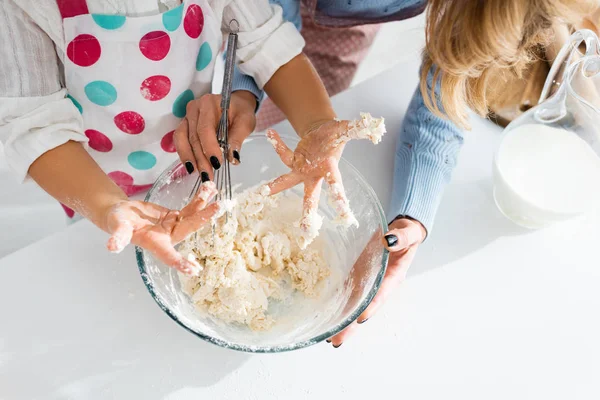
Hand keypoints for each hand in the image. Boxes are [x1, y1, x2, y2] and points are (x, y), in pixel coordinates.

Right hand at [105, 182, 218, 274]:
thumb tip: (111, 247)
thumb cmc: (117, 223)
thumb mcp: (117, 227)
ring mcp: (174, 226)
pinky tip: (210, 188)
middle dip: (204, 218)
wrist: (121, 214)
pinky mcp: (176, 216)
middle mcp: (168, 237)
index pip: (167, 255)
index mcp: (154, 244)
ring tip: (215, 191)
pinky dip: (200, 198)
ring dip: (206, 205)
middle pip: (189, 228)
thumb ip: (118, 236)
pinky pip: (191, 207)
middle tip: (219, 208)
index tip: (194, 270)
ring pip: (193, 216)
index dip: (179, 262)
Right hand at [174, 91, 256, 179]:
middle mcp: (195, 108)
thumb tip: (232, 158)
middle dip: (200, 159)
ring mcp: (187, 116)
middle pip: (193, 136)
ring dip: (189, 158)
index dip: (209, 148)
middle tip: (208, 176)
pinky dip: (185, 154)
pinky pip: (180, 140)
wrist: (235, 104)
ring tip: (198, 173)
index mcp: (209, 104)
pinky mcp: (185, 125)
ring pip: (182, 139)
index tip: (216, 163)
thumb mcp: (245, 122)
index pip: (205, 128)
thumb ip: (238, 138)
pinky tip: (192, 167)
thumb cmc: (240, 112)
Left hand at [265, 114, 383, 246]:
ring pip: (287, 181)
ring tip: (261, 192)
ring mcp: (301, 170)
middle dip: (308, 213)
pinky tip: (270, 134)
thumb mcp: (346, 130)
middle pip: (311, 197)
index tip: (346, 217)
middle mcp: (315, 175)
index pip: (336, 187)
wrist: (323, 133)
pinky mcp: (292, 161)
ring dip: (274, 187)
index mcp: (330, 169)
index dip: (340, 200)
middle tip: (305, 232)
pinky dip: (277, 144)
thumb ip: (359, 129)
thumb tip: (375, 125)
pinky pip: (283, 154)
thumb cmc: (336, 136)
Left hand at [328, 217, 425, 347]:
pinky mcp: (357, 275)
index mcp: (393, 276)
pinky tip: (326, 315)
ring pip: (354, 304)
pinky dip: (337, 304)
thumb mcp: (408, 233)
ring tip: (328, 338)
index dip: (371, 306)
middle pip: (364, 307)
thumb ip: (401, 237)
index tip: (359, 319)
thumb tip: (388, 240)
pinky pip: (347, 292)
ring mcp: (367, 281)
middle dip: (351, 324)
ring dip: (342, 320)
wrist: (401, 230)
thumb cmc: (407, 233)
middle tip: (336, 341)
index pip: (381, 293)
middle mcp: (379, 284)